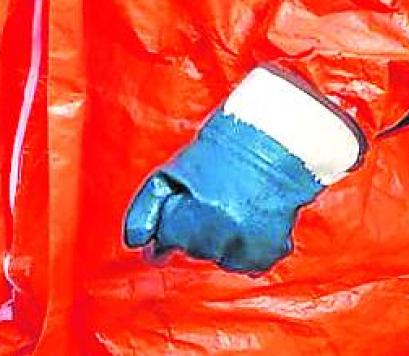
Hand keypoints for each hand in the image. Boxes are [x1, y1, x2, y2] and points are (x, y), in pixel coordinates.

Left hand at [123, 109, 323, 273]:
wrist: (273, 142)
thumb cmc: (220, 151)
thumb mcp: (175, 171)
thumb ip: (149, 207)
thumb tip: (134, 243)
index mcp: (200, 207)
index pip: (169, 237)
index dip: (170, 221)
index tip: (180, 207)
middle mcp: (228, 229)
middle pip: (193, 249)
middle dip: (194, 228)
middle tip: (209, 199)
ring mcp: (252, 242)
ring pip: (220, 260)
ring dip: (220, 241)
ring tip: (229, 207)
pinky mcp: (273, 249)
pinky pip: (248, 265)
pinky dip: (244, 249)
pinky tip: (246, 221)